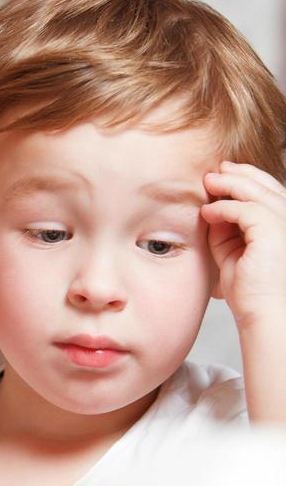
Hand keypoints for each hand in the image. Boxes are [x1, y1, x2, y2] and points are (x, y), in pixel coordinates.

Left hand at [202, 161, 285, 329]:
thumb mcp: (231, 251)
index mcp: (281, 224)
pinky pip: (244, 210)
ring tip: (207, 182)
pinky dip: (223, 208)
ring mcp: (283, 224)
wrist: (263, 313)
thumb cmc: (249, 290)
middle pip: (264, 185)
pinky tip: (207, 212)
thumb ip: (224, 230)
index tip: (221, 175)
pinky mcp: (272, 231)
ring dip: (228, 184)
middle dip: (237, 174)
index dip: (245, 179)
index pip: (267, 191)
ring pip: (254, 192)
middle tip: (213, 172)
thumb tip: (211, 209)